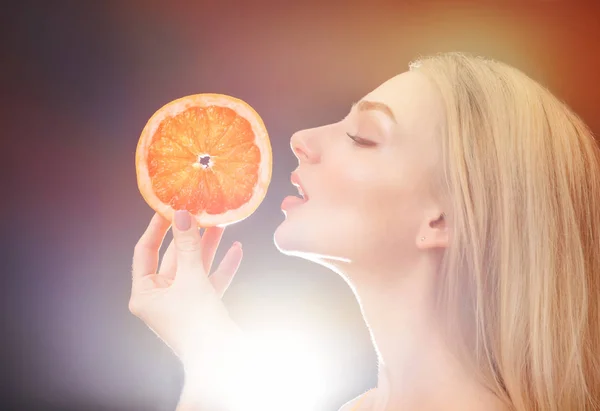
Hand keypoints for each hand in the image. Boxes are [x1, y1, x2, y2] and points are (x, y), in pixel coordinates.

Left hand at [129, 210, 243, 365]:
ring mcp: (182, 303)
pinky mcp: (202, 307)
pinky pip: (210, 281)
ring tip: (222, 224)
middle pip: (174, 257)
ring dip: (209, 247)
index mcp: (145, 294)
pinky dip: (222, 266)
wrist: (223, 360)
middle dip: (190, 236)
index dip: (157, 228)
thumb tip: (183, 215)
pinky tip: (236, 249)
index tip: (169, 207)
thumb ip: (188, 246)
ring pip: (194, 267)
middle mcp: (160, 298)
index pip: (145, 251)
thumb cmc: (198, 324)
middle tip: (201, 211)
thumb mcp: (191, 279)